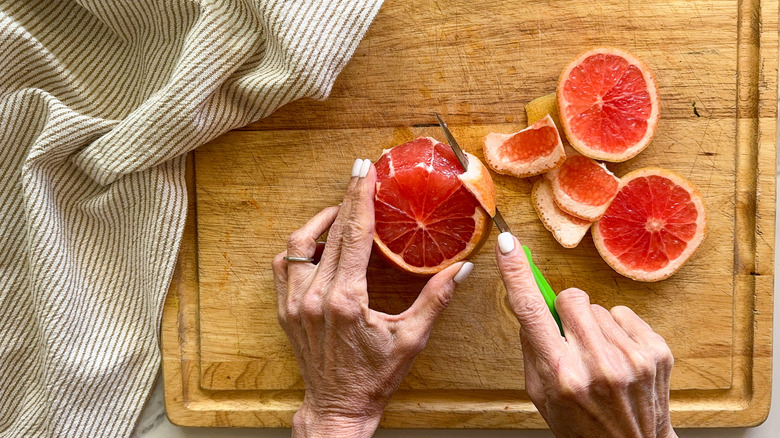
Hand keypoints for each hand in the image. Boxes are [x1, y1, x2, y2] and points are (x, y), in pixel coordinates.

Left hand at [273, 158, 473, 437]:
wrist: (338, 406)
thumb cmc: (375, 377)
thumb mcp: (411, 339)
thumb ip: (436, 299)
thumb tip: (463, 268)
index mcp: (345, 299)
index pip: (354, 234)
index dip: (360, 198)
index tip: (365, 170)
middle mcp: (314, 296)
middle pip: (330, 232)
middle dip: (346, 199)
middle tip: (360, 174)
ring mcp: (295, 303)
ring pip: (298, 245)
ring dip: (319, 221)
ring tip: (340, 209)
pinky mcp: (285, 310)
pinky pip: (284, 266)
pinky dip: (299, 247)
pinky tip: (317, 242)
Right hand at [496, 232, 676, 437]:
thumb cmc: (579, 423)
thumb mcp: (539, 393)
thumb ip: (533, 346)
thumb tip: (531, 300)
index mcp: (561, 374)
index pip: (531, 311)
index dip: (516, 274)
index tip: (508, 244)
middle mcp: (597, 364)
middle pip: (571, 298)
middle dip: (566, 311)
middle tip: (570, 338)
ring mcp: (631, 358)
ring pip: (599, 308)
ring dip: (595, 326)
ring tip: (600, 358)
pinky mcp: (656, 352)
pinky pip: (624, 313)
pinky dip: (618, 330)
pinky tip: (619, 356)